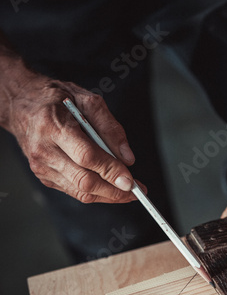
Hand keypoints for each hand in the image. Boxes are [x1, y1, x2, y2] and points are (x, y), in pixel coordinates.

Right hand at [8, 75, 144, 202]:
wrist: (22, 104)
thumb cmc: (57, 99)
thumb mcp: (88, 100)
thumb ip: (110, 127)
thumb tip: (128, 158)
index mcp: (53, 126)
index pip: (87, 156)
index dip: (111, 171)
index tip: (132, 182)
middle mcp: (44, 150)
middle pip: (84, 180)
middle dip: (114, 191)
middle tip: (136, 192)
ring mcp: (41, 167)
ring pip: (79, 192)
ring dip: (107, 195)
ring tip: (127, 192)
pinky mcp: (43, 176)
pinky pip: (73, 191)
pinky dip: (95, 192)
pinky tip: (108, 186)